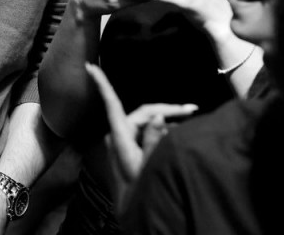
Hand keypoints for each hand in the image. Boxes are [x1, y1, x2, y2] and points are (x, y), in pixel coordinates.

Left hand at [85, 63, 195, 202]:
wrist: (131, 217)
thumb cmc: (138, 194)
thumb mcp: (148, 168)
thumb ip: (154, 141)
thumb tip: (160, 115)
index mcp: (119, 138)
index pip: (112, 105)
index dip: (101, 84)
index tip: (89, 66)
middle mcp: (119, 136)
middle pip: (144, 113)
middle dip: (168, 110)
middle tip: (193, 110)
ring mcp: (123, 143)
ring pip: (148, 123)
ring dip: (168, 121)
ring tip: (190, 122)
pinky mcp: (128, 149)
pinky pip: (146, 133)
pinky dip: (162, 132)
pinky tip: (178, 136)